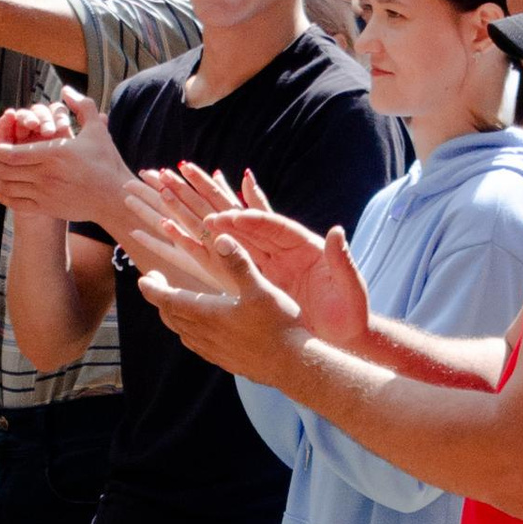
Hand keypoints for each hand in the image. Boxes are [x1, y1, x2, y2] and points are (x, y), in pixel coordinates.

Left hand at [0, 86, 135, 226]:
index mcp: (55, 154)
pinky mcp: (47, 208)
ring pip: (8, 187)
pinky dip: (2, 196)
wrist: (114, 198)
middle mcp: (46, 175)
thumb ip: (81, 106)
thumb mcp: (97, 130)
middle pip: (6, 170)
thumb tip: (65, 90)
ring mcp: (45, 194)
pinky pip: (16, 203)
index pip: (14, 154)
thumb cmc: (106, 163)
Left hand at [112, 200, 314, 388]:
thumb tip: (220, 237)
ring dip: (174, 315)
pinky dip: (189, 331)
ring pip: (182, 332)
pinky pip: (196, 344)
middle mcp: (204, 335)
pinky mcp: (224, 361)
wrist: (294, 366)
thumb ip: (238, 263)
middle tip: (157, 282)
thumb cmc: (279, 326)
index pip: (167, 300)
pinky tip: (201, 327)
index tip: (144, 278)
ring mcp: (213, 351)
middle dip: (160, 298)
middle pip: (170, 316)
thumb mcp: (260, 289)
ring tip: (176, 301)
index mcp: (207, 314)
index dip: (152, 288)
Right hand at [181, 170, 373, 350]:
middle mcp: (281, 248)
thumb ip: (342, 259)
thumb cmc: (350, 313)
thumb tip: (336, 232)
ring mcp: (267, 262)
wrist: (345, 335)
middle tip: (189, 188)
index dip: (251, 219)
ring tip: (172, 195)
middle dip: (219, 205)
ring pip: (230, 235)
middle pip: (245, 219)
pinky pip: (224, 260)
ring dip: (203, 217)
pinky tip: (176, 230)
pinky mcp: (257, 279)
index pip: (272, 225)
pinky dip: (202, 245)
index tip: (228, 218)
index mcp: (302, 244)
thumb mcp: (350, 286)